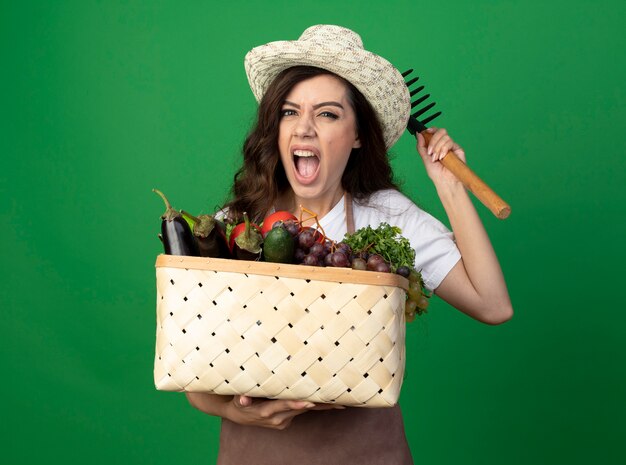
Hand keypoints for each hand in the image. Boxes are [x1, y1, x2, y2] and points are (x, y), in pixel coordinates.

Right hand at [225, 395, 343, 429]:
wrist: (240, 415)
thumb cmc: (239, 403)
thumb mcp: (238, 400)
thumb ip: (242, 398)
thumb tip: (243, 398)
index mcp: (267, 411)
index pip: (284, 405)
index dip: (296, 403)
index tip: (310, 401)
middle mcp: (278, 418)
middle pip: (301, 409)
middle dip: (318, 405)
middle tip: (336, 401)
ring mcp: (284, 421)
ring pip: (304, 411)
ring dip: (321, 407)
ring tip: (339, 402)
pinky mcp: (287, 421)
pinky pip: (302, 412)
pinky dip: (314, 407)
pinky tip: (329, 404)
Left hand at [416, 127, 465, 184]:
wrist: (445, 181)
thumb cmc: (436, 173)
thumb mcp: (425, 159)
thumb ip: (421, 146)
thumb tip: (418, 133)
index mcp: (436, 146)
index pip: (434, 132)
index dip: (431, 130)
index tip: (426, 131)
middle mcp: (443, 145)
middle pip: (440, 131)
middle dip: (433, 140)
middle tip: (430, 152)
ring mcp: (451, 146)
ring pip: (445, 136)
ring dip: (438, 147)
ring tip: (436, 158)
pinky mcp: (457, 149)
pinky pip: (450, 142)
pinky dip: (444, 149)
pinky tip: (442, 157)